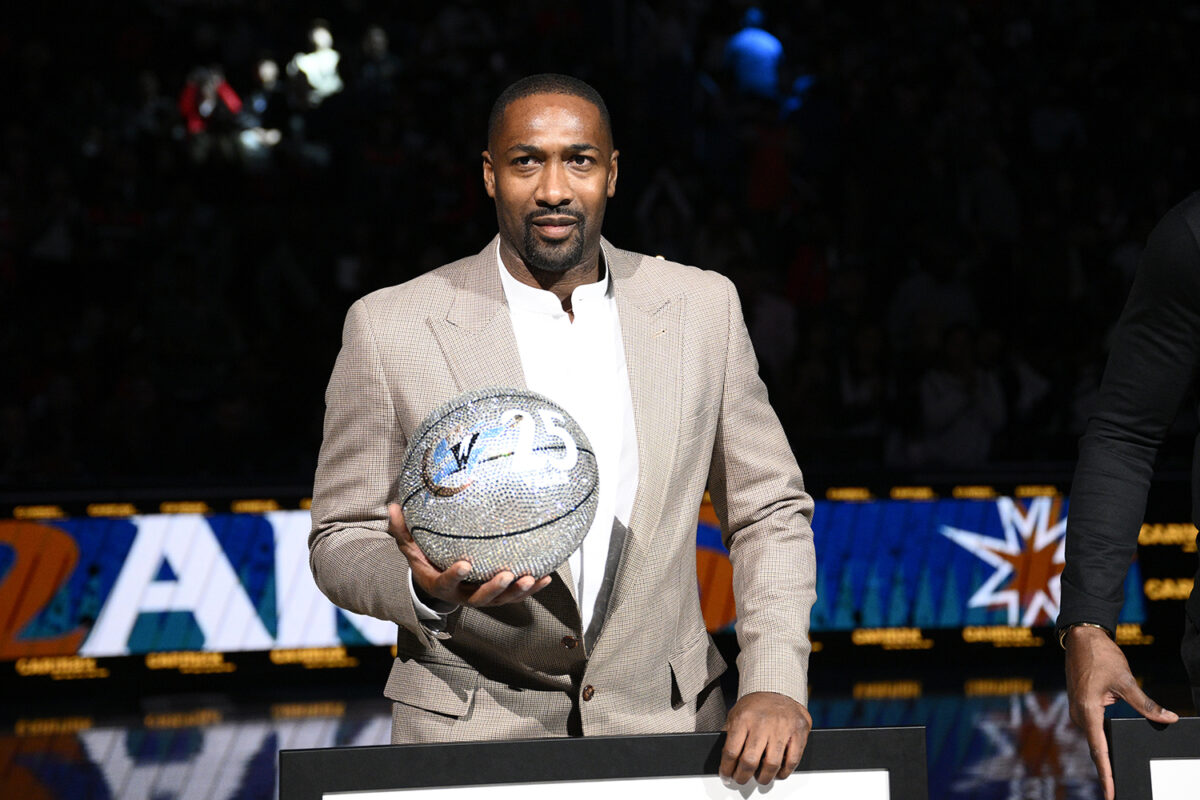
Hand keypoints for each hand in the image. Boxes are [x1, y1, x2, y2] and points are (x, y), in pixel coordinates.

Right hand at [388, 503, 550, 606]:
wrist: (437, 582)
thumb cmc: (425, 559)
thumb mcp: (410, 547)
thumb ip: (402, 530)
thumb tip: (392, 505)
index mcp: (441, 584)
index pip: (447, 582)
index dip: (455, 576)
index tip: (465, 564)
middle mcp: (463, 595)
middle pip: (480, 598)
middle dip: (494, 588)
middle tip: (507, 574)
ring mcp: (482, 598)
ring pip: (501, 600)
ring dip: (518, 591)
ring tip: (532, 577)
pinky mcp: (498, 596)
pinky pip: (517, 595)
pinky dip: (532, 589)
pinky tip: (547, 577)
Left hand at [719, 691, 811, 784]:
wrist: (778, 689)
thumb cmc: (755, 705)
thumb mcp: (736, 714)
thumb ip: (730, 734)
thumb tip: (724, 758)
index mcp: (743, 718)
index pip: (731, 751)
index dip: (727, 769)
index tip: (726, 775)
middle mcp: (762, 723)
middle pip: (750, 761)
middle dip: (742, 776)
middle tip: (740, 779)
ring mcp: (782, 728)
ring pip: (771, 764)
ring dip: (764, 778)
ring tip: (760, 778)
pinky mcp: (798, 732)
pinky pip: (792, 760)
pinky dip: (784, 772)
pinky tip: (777, 772)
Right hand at [1064, 625, 1178, 799]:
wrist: (1081, 637)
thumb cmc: (1101, 656)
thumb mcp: (1126, 680)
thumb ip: (1146, 703)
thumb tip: (1169, 718)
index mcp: (1088, 711)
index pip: (1099, 750)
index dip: (1106, 775)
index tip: (1111, 793)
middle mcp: (1079, 714)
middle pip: (1095, 748)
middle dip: (1106, 770)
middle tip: (1117, 790)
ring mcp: (1078, 709)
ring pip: (1094, 738)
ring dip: (1104, 754)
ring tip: (1114, 774)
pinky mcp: (1081, 704)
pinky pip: (1092, 728)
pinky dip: (1101, 740)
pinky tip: (1110, 748)